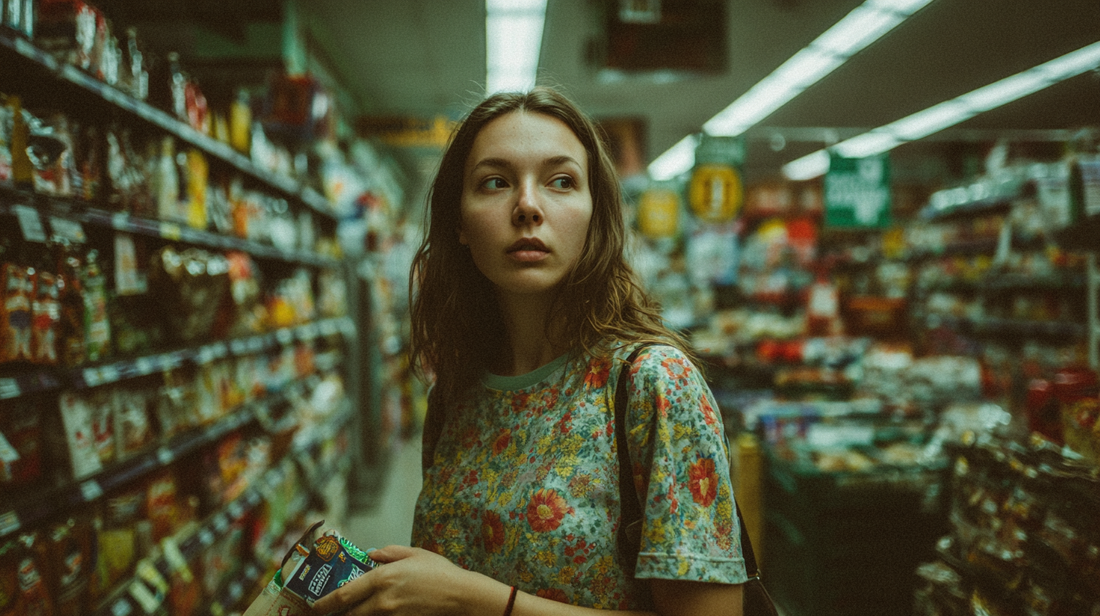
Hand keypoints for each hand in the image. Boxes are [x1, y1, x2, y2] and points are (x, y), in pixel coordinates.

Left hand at [310, 545, 495, 615]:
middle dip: (334, 614)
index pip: (343, 595)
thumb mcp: (413, 553)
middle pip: (349, 614)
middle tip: (324, 612)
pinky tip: (371, 612)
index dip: (324, 603)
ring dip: (353, 615)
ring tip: (346, 611)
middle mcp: (382, 601)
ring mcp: (391, 615)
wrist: (460, 596)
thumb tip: (370, 555)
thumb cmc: (439, 573)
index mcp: (382, 578)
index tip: (313, 606)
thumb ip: (388, 553)